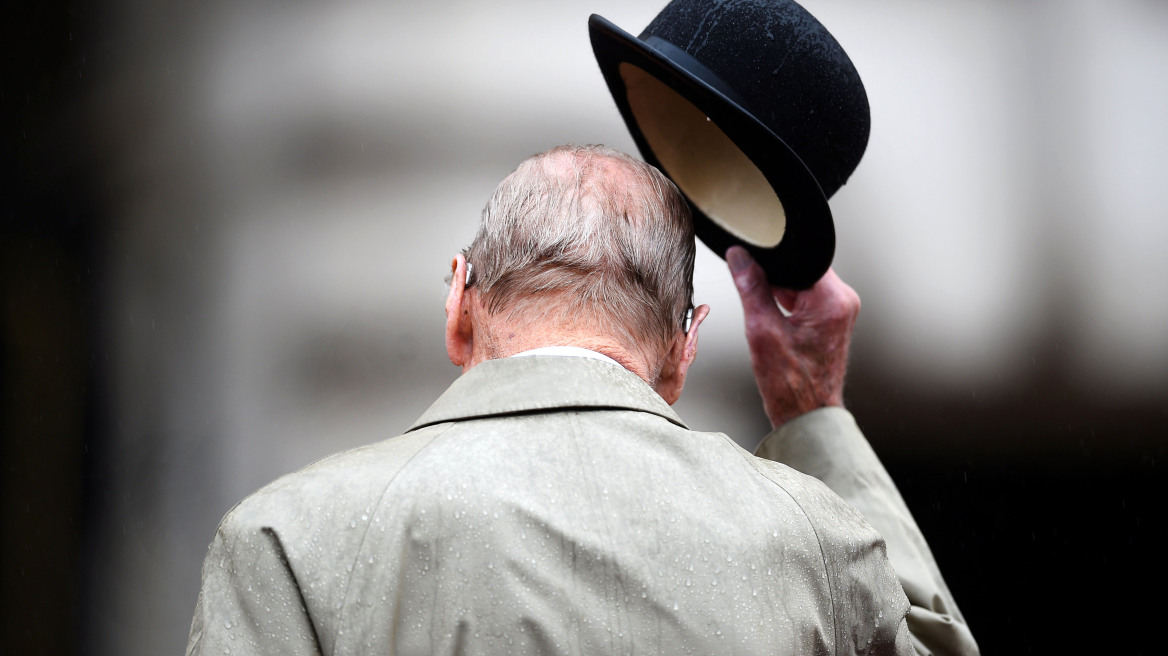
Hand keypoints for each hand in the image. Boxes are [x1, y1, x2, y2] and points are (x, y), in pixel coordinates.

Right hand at [727, 246, 860, 428]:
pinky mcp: (831, 319)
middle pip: (800, 268)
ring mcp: (839, 310)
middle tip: (764, 309)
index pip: (800, 257)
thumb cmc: (792, 386)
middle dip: (775, 280)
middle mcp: (842, 301)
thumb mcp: (761, 330)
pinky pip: (805, 298)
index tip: (753, 266)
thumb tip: (740, 257)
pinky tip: (778, 328)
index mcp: (833, 300)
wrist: (807, 416)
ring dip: (780, 295)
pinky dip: (787, 305)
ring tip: (774, 326)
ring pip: (800, 283)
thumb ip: (751, 287)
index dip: (772, 258)